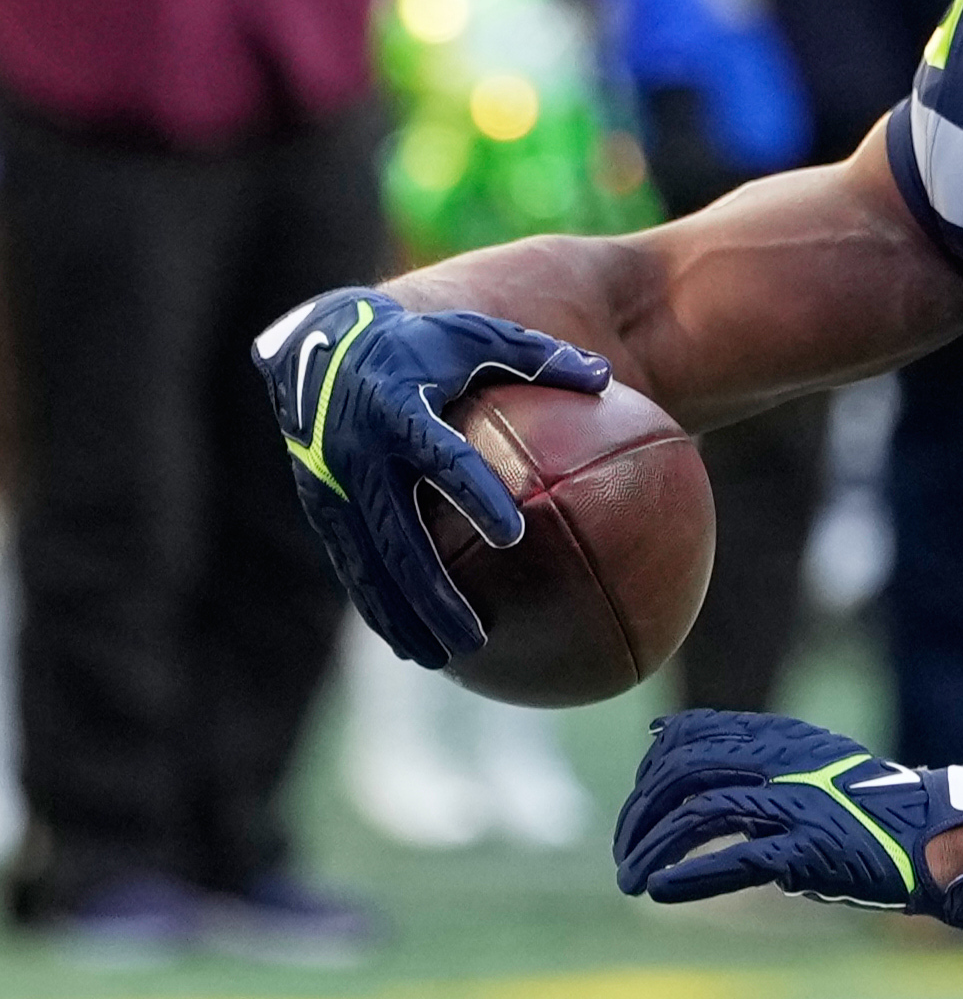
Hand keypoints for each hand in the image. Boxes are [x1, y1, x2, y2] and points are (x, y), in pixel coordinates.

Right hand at [254, 286, 610, 664]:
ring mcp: (330, 484)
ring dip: (400, 614)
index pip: (441, 456)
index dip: (473, 493)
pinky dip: (378, 606)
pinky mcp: (320, 505)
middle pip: (398, 533)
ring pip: (367, 562)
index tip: (511, 534)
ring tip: (441, 659)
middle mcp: (356, 452)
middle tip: (475, 634)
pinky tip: (410, 647)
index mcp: (397, 407)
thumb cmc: (420, 343)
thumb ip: (537, 359)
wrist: (319, 343)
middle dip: (431, 589)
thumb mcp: (476, 338)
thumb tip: (607, 377)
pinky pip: (351, 563)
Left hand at [614, 712, 962, 927]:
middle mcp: (782, 764)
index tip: (638, 803)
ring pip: (698, 816)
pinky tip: (662, 890)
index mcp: (781, 740)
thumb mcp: (810, 762)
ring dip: (653, 851)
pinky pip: (736, 857)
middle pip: (682, 776)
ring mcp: (794, 805)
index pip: (690, 736)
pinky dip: (691, 874)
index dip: (651, 769)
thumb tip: (668, 742)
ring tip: (632, 881)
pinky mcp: (808, 850)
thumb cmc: (871, 805)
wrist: (936, 831)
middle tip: (625, 854)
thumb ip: (752, 756)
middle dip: (640, 815)